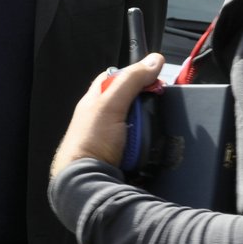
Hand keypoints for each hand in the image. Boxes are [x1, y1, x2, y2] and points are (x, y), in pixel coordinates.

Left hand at [50, 54, 164, 176]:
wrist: (88, 182)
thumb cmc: (89, 143)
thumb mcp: (111, 105)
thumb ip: (131, 81)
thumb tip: (153, 61)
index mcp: (96, 100)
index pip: (119, 78)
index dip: (137, 76)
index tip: (155, 81)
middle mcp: (104, 116)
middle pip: (134, 102)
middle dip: (146, 106)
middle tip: (149, 114)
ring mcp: (114, 136)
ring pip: (141, 123)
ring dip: (148, 127)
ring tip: (146, 135)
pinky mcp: (123, 153)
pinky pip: (143, 143)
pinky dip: (147, 144)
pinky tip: (147, 148)